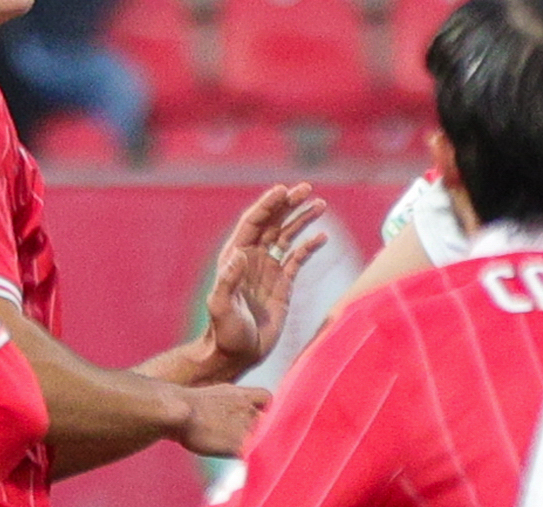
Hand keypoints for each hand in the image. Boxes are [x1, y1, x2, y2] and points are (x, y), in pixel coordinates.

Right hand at [174, 381, 270, 457]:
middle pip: (262, 421)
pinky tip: (219, 448)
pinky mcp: (240, 447)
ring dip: (242, 440)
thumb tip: (244, 406)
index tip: (253, 411)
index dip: (262, 407)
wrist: (181, 414)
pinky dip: (234, 453)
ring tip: (221, 437)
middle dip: (250, 425)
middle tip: (230, 428)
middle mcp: (249, 411)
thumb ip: (236, 400)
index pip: (267, 399)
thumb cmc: (192, 403)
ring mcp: (246, 430)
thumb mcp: (219, 391)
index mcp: (243, 396)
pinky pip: (243, 454)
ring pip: (254, 438)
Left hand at [198, 183, 330, 374]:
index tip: (282, 190)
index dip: (268, 205)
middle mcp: (253, 257)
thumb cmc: (224, 332)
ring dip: (302, 220)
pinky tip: (322, 237)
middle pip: (273, 222)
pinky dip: (309, 246)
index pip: (253, 222)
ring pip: (287, 236)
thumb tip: (240, 254)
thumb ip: (228, 281)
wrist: (237, 354)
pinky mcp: (283, 284)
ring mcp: (269, 269)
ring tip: (320, 204)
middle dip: (288, 204)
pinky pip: (298, 259)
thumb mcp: (221, 306)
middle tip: (306, 188)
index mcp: (236, 256)